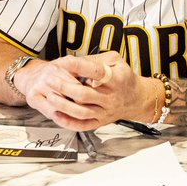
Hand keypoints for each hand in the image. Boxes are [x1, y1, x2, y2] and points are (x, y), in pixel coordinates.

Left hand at [17, 52, 155, 129]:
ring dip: (63, 105)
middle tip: (50, 79)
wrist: (136, 99)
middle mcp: (110, 98)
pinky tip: (56, 114)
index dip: (80, 66)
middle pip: (85, 95)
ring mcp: (105, 112)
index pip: (97, 72)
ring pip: (81, 112)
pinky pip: (82, 125)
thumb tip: (73, 61)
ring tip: (50, 96)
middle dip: (64, 87)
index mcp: (116, 79)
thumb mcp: (115, 61)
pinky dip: (68, 122)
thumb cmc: (123, 77)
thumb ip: (94, 60)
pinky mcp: (100, 122)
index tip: (66, 61)